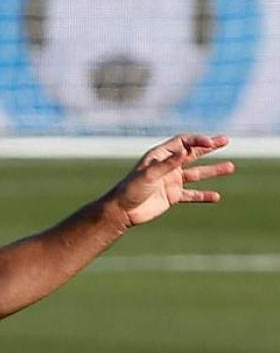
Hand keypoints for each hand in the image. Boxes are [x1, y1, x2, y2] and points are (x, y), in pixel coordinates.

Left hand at [109, 134, 233, 226]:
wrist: (122, 211)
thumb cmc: (130, 189)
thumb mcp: (148, 174)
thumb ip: (167, 164)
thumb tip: (184, 151)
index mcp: (159, 156)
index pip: (182, 142)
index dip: (197, 140)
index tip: (211, 142)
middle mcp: (167, 166)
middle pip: (192, 153)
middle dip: (209, 147)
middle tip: (225, 140)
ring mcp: (171, 181)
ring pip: (197, 174)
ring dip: (213, 170)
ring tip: (230, 167)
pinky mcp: (172, 196)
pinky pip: (192, 195)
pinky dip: (204, 195)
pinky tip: (216, 196)